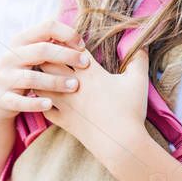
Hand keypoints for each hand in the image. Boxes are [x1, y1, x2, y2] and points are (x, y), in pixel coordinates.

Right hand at [0, 18, 89, 125]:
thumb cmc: (25, 74)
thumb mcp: (33, 56)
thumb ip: (52, 46)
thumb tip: (81, 40)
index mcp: (21, 42)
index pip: (46, 28)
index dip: (67, 34)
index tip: (83, 46)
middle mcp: (10, 57)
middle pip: (41, 50)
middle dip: (66, 56)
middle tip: (86, 64)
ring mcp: (4, 78)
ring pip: (31, 77)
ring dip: (55, 81)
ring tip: (74, 86)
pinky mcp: (2, 98)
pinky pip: (19, 101)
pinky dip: (35, 103)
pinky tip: (50, 104)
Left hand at [39, 48, 150, 164]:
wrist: (121, 143)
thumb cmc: (131, 111)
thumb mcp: (139, 82)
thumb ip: (139, 60)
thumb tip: (142, 45)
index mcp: (90, 72)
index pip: (71, 48)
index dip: (68, 39)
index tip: (68, 37)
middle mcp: (72, 85)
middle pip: (48, 61)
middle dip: (48, 53)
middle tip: (50, 49)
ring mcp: (65, 104)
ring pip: (40, 83)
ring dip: (39, 75)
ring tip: (42, 70)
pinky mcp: (63, 120)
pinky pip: (42, 107)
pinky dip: (39, 100)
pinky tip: (42, 96)